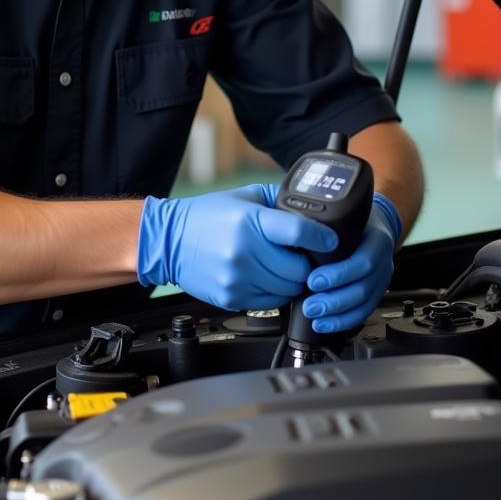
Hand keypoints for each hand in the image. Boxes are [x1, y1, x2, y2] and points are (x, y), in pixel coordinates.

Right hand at [138, 183, 338, 310]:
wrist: (169, 241)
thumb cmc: (205, 217)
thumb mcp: (244, 197)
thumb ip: (277, 200)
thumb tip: (309, 208)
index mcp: (251, 221)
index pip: (300, 232)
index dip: (322, 238)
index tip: (331, 240)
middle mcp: (245, 251)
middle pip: (299, 269)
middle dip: (307, 264)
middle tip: (304, 256)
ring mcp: (238, 278)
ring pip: (288, 290)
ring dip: (293, 281)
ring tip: (284, 267)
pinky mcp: (233, 297)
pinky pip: (270, 302)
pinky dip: (275, 292)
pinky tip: (266, 277)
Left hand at [301, 193, 401, 332]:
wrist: (375, 225)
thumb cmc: (357, 219)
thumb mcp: (346, 216)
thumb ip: (328, 226)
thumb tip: (296, 232)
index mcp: (377, 240)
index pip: (363, 261)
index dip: (339, 274)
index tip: (314, 280)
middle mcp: (383, 262)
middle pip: (363, 288)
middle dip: (334, 300)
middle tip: (310, 305)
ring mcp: (382, 280)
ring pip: (364, 304)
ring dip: (337, 315)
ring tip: (314, 316)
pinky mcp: (376, 293)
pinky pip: (363, 313)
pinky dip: (343, 321)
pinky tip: (325, 324)